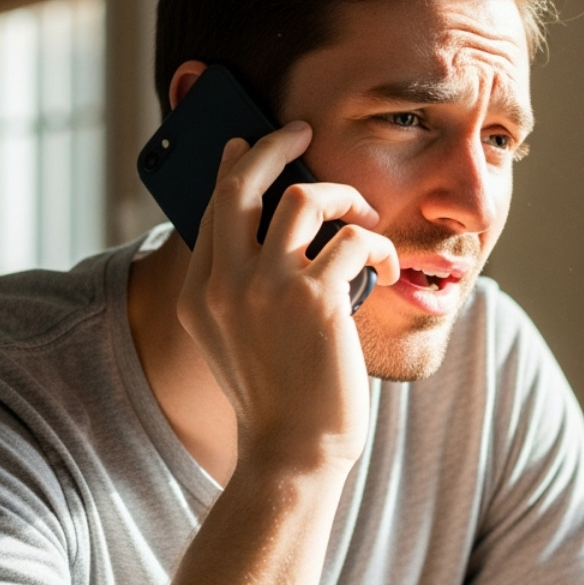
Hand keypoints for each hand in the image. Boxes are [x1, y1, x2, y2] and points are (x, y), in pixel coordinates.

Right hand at [177, 121, 399, 473]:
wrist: (292, 454)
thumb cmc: (279, 400)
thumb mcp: (236, 341)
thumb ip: (240, 290)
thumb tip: (272, 234)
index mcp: (199, 293)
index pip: (213, 206)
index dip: (235, 166)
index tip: (250, 143)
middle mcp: (224, 283)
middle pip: (241, 181)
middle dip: (273, 143)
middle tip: (300, 130)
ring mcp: (267, 288)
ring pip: (304, 197)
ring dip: (343, 195)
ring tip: (363, 216)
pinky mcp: (316, 299)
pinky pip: (353, 239)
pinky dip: (376, 245)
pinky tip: (383, 265)